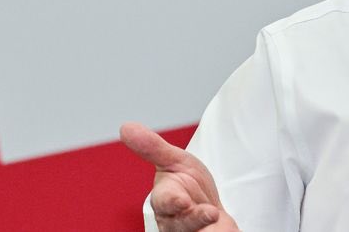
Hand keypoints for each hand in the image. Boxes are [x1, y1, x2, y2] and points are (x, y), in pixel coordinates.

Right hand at [120, 122, 240, 231]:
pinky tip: (223, 228)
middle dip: (193, 218)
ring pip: (195, 231)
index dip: (173, 202)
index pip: (165, 202)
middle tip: (208, 213)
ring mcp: (190, 231)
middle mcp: (174, 220)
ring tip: (215, 216)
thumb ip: (152, 148)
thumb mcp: (175, 161)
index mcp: (164, 199)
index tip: (182, 201)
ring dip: (205, 226)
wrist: (210, 210)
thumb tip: (126, 127)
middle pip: (181, 223)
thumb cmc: (190, 186)